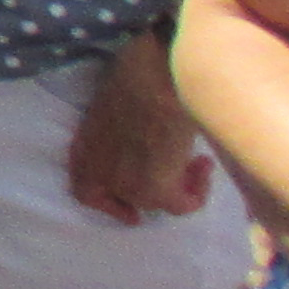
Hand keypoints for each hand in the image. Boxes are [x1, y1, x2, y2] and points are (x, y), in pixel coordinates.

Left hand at [69, 32, 220, 221]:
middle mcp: (101, 174)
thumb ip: (113, 132)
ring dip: (179, 184)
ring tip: (195, 159)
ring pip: (158, 202)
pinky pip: (183, 204)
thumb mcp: (109, 106)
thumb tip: (133, 135)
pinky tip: (205, 163)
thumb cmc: (132, 76)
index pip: (85, 193)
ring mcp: (126, 186)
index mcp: (84, 151)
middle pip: (127, 199)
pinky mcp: (157, 191)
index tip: (130, 211)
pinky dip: (198, 189)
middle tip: (176, 181)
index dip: (107, 203)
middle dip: (151, 192)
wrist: (152, 81)